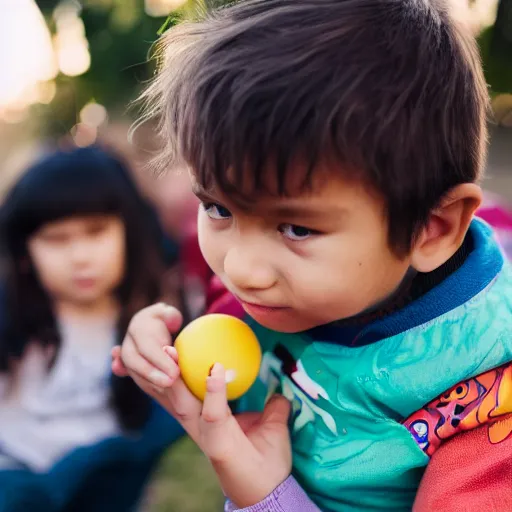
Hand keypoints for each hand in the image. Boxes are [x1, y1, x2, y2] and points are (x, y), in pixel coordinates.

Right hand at [112, 304, 291, 506]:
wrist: (269, 493)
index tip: (163, 347)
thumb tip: (281, 392)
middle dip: (158, 369)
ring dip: (176, 375)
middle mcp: (197, 425)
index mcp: (202, 419)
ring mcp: (205, 434)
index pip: (178, 391)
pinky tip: (215, 368)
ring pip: (181, 400)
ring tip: (173, 350)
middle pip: (169, 393)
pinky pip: (213, 411)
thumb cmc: (266, 461)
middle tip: (159, 343)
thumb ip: (272, 407)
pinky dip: (213, 389)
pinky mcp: (218, 442)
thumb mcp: (270, 426)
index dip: (165, 372)